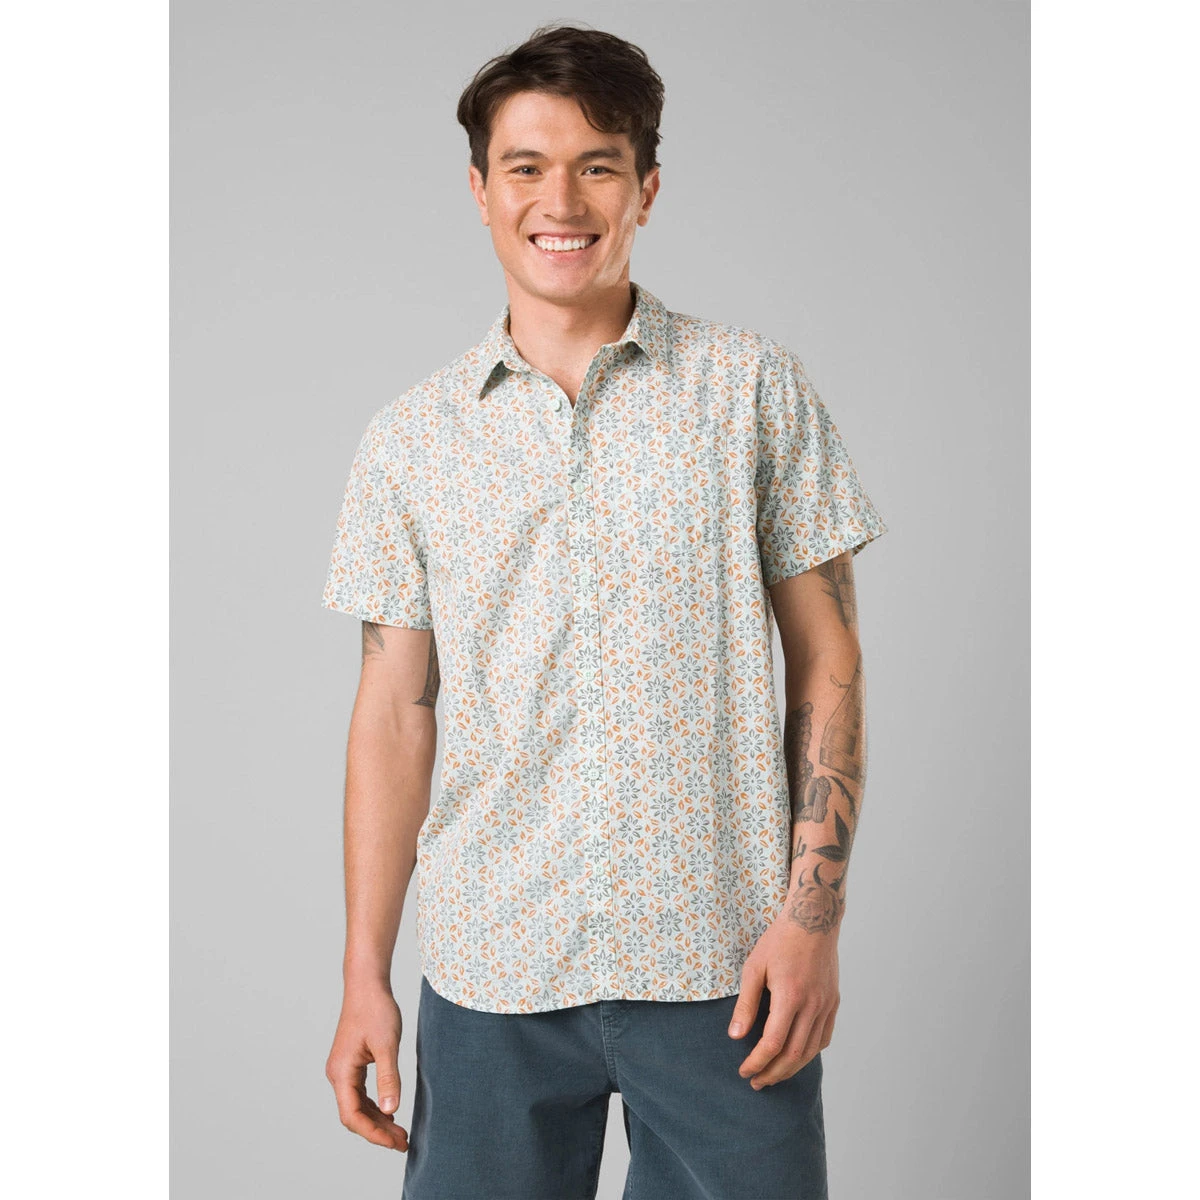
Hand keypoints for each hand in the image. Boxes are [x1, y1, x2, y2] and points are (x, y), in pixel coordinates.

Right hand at [325, 981, 407, 1151]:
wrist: (367, 984)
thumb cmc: (376, 1009)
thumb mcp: (387, 1044)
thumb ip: (389, 1078)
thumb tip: (391, 1110)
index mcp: (342, 1072)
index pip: (352, 1116)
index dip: (373, 1133)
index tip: (395, 1142)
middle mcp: (338, 1074)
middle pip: (354, 1115)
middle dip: (377, 1131)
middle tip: (403, 1142)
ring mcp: (343, 1069)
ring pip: (357, 1106)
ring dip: (377, 1120)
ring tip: (400, 1133)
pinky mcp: (351, 1064)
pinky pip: (360, 1094)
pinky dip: (374, 1106)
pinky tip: (390, 1112)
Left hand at [726, 916, 840, 1088]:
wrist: (813, 920)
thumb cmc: (779, 941)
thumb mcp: (754, 967)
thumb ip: (746, 1004)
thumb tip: (735, 1036)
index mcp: (790, 996)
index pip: (773, 1043)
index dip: (757, 1062)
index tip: (744, 1071)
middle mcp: (813, 1005)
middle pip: (794, 1055)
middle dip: (773, 1073)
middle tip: (755, 1082)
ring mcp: (826, 1005)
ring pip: (811, 1051)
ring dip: (790, 1069)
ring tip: (772, 1075)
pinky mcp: (833, 1002)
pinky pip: (824, 1038)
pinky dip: (809, 1053)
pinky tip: (795, 1056)